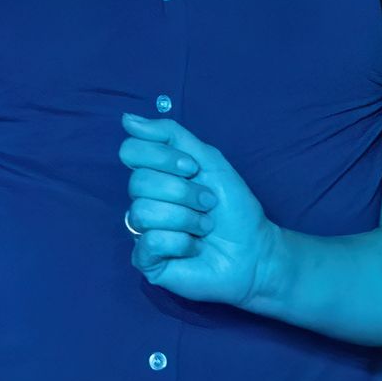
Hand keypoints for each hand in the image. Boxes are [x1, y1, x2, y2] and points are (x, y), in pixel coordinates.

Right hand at [120, 114, 275, 307]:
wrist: (254, 250)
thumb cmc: (233, 208)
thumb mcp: (209, 160)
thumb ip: (170, 135)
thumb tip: (128, 119)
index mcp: (155, 175)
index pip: (131, 151)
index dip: (163, 157)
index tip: (192, 168)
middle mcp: (143, 201)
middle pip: (138, 182)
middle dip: (183, 191)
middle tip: (208, 203)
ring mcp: (142, 232)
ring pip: (142, 212)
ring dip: (185, 218)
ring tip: (204, 227)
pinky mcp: (145, 261)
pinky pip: (149, 242)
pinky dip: (180, 242)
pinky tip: (193, 247)